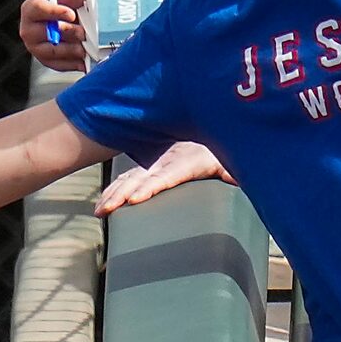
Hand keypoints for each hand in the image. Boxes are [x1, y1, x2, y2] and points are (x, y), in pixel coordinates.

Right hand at [18, 0, 86, 71]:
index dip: (54, 13)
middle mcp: (29, 29)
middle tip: (83, 33)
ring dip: (70, 51)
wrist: (81, 21)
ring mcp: (36, 47)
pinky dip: (72, 63)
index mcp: (32, 8)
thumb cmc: (73, 1)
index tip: (71, 14)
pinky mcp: (46, 61)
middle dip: (66, 34)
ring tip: (85, 48)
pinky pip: (57, 65)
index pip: (38, 10)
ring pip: (51, 52)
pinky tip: (85, 60)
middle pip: (44, 34)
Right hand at [93, 141, 231, 214]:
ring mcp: (154, 165)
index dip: (149, 187)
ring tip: (100, 212)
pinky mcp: (148, 169)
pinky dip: (114, 190)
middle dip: (122, 194)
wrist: (206, 129)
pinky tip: (104, 203)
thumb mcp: (230, 161)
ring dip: (113, 194)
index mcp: (185, 162)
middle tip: (107, 210)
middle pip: (140, 179)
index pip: (164, 177)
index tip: (134, 199)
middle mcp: (165, 162)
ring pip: (130, 179)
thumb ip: (234, 172)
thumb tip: (240, 180)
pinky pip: (128, 179)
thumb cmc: (219, 153)